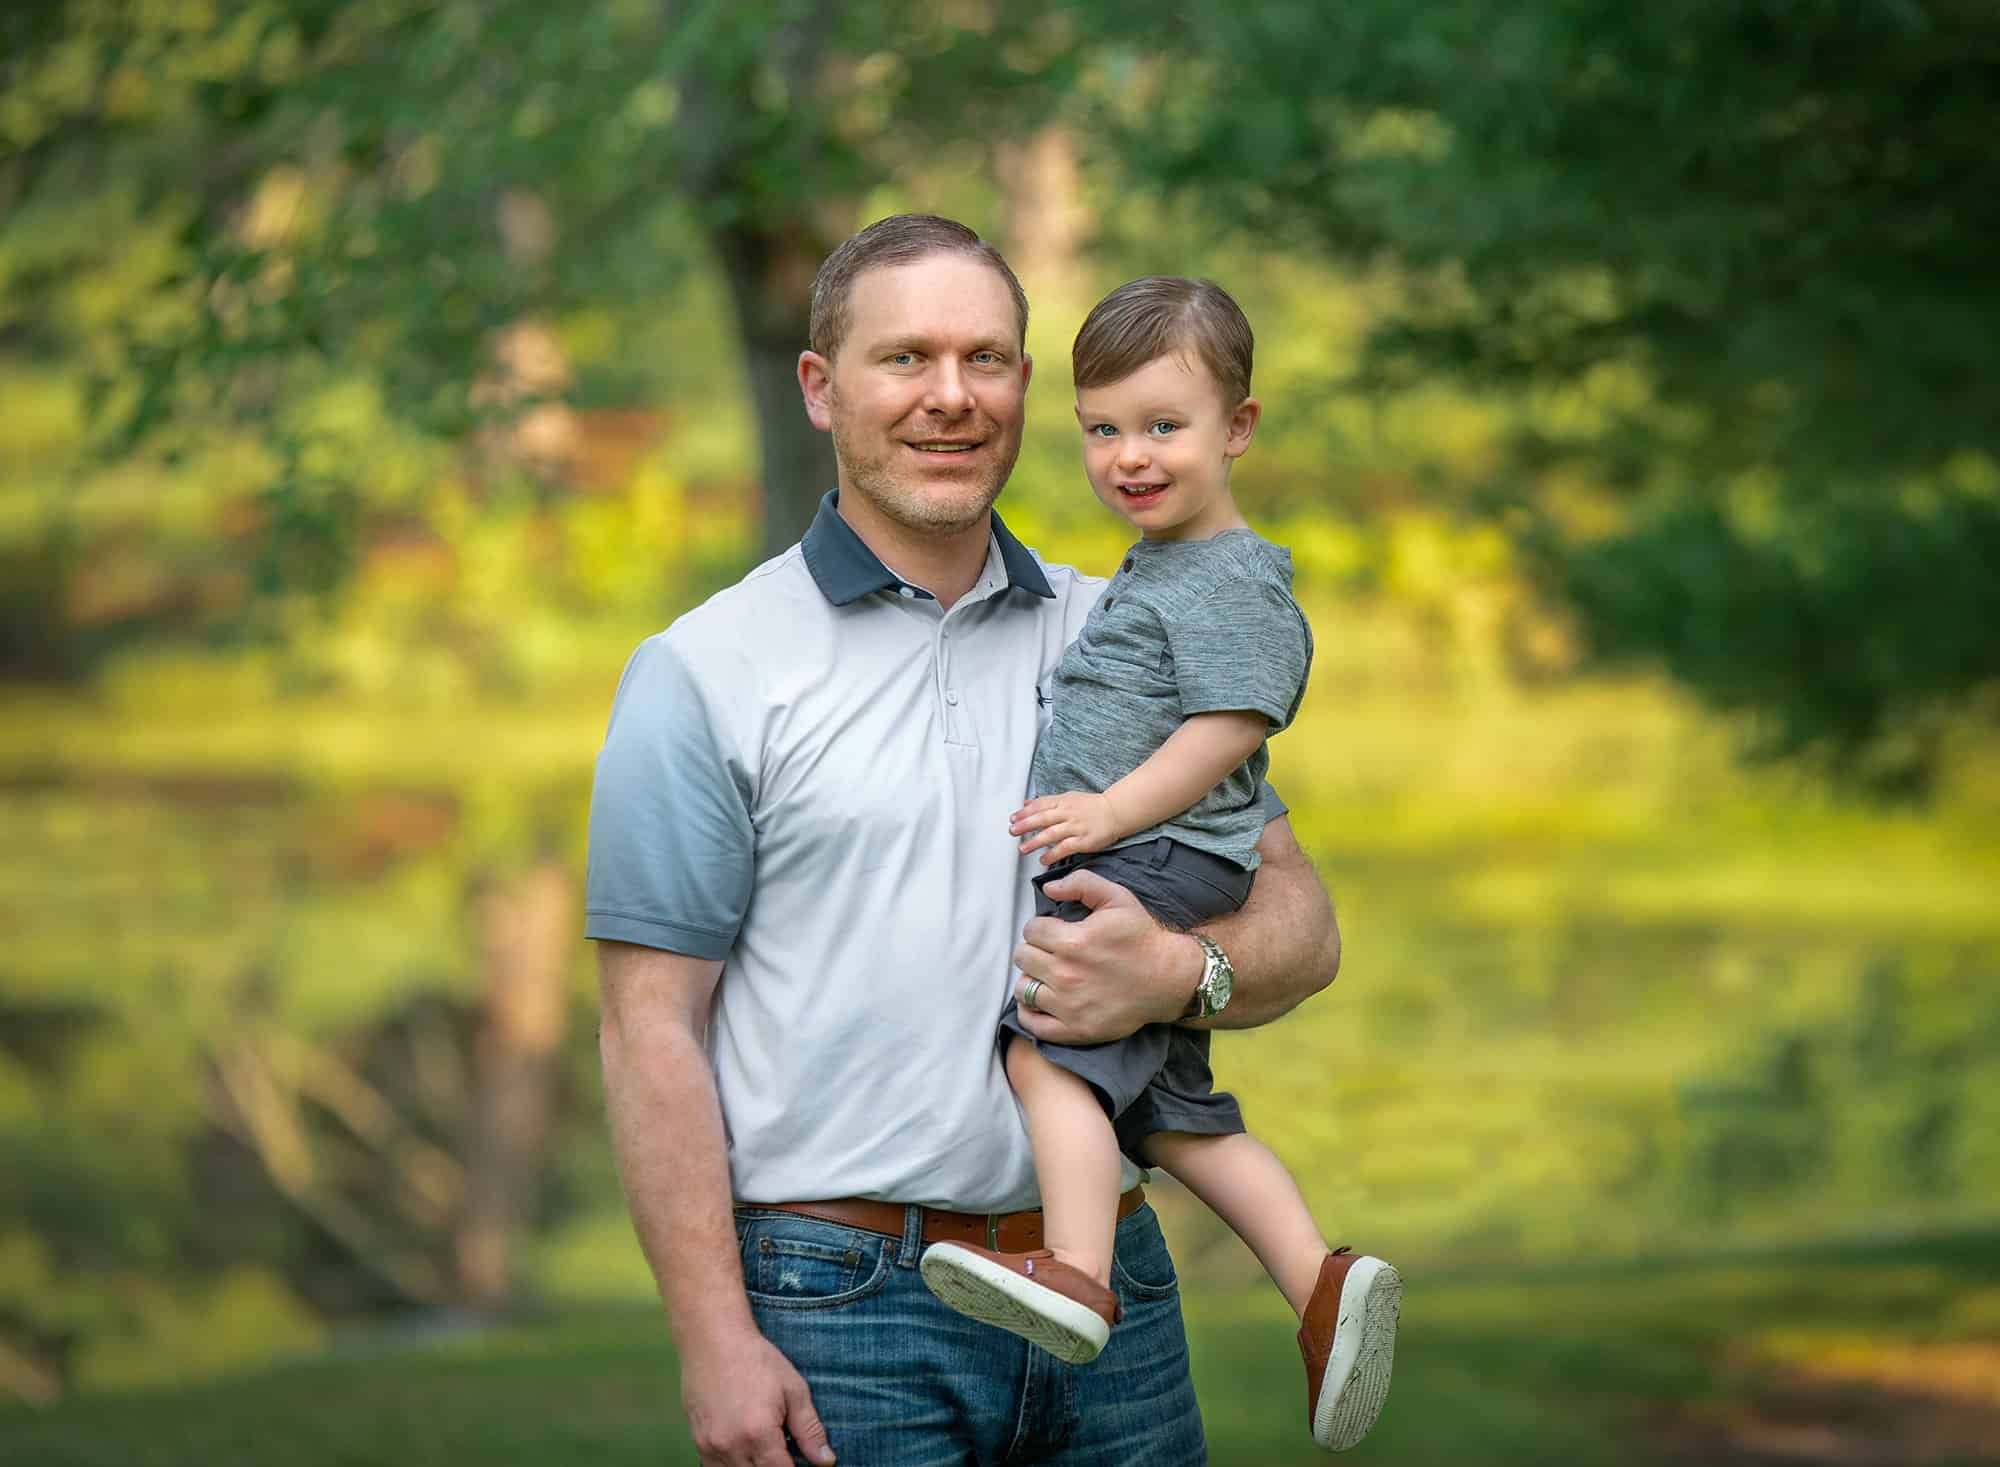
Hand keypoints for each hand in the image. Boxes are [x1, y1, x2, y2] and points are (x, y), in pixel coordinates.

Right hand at [680, 1326, 834, 1465]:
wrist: (712, 1339)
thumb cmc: (756, 1359)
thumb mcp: (793, 1389)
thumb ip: (809, 1430)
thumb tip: (826, 1461)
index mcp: (759, 1433)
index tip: (799, 1461)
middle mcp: (731, 1446)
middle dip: (775, 1466)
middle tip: (783, 1449)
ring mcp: (711, 1446)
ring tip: (764, 1444)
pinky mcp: (698, 1442)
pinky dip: (733, 1465)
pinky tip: (744, 1447)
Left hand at [1010, 790, 1122, 865]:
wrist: (1116, 812)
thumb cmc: (1091, 806)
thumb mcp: (1068, 798)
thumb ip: (1046, 802)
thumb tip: (1026, 803)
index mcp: (1063, 802)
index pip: (1040, 805)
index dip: (1025, 812)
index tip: (1013, 819)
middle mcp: (1068, 813)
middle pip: (1043, 818)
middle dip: (1026, 825)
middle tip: (1013, 831)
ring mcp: (1076, 827)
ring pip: (1052, 834)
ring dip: (1035, 842)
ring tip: (1023, 849)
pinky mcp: (1084, 841)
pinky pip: (1066, 848)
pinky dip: (1053, 854)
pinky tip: (1043, 859)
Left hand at [1012, 868, 1202, 1044]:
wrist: (1168, 978)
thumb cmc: (1142, 937)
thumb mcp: (1118, 897)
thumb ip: (1081, 883)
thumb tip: (1048, 888)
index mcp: (1073, 941)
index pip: (1031, 930)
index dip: (1041, 927)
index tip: (1053, 931)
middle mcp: (1066, 974)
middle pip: (1023, 957)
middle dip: (1034, 949)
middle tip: (1051, 951)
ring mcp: (1069, 1005)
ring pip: (1023, 988)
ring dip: (1031, 978)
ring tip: (1047, 975)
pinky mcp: (1075, 1029)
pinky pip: (1033, 1024)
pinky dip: (1030, 1012)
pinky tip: (1041, 1001)